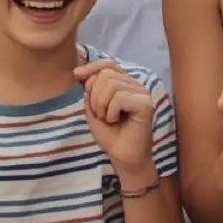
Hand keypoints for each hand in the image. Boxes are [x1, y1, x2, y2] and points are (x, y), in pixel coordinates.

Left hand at [74, 60, 157, 184]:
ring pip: (111, 84)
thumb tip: (80, 72)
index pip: (108, 65)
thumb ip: (89, 90)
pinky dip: (110, 112)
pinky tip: (116, 121)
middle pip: (106, 74)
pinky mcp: (146, 104)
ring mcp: (143, 94)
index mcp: (125, 84)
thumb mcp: (93, 108)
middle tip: (100, 114)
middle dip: (94, 95)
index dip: (91, 67)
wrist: (123, 157)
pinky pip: (119, 98)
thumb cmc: (110, 135)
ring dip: (101, 105)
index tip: (76, 76)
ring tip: (108, 119)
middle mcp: (136, 86)